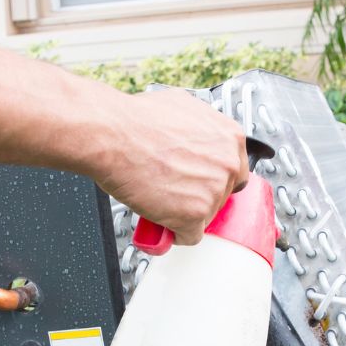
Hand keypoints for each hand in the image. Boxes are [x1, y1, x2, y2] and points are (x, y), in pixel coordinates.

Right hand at [96, 90, 248, 245]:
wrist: (111, 134)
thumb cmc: (135, 121)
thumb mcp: (182, 109)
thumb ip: (199, 131)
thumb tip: (194, 141)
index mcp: (229, 136)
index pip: (234, 170)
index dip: (212, 178)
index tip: (200, 182)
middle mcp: (228, 164)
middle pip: (221, 195)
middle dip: (198, 195)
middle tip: (174, 190)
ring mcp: (213, 191)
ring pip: (205, 216)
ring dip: (184, 213)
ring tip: (159, 198)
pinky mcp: (194, 215)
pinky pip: (189, 236)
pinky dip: (174, 233)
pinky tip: (160, 218)